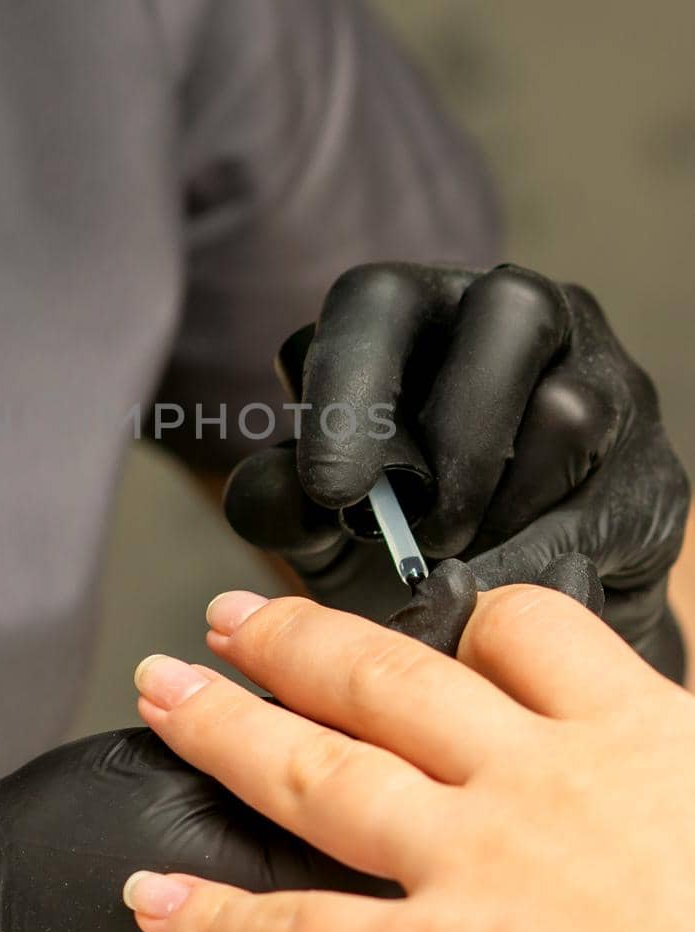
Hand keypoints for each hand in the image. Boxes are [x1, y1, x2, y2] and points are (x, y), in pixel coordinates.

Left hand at [125, 589, 694, 931]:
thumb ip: (673, 757)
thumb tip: (665, 755)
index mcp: (624, 736)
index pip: (522, 631)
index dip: (461, 617)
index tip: (424, 618)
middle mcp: (532, 782)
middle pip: (382, 679)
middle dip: (295, 640)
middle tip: (234, 619)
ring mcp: (473, 866)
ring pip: (317, 771)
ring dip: (226, 728)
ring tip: (167, 693)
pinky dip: (215, 923)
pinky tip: (156, 904)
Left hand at [223, 263, 689, 674]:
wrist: (497, 633)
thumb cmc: (388, 548)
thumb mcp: (316, 526)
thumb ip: (280, 502)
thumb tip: (287, 491)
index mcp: (417, 312)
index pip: (378, 297)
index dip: (349, 379)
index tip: (330, 488)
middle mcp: (522, 319)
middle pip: (510, 312)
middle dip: (453, 434)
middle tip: (414, 530)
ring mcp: (601, 381)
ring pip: (568, 408)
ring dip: (498, 503)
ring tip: (453, 565)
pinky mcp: (651, 469)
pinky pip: (605, 500)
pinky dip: (538, 558)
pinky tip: (496, 592)